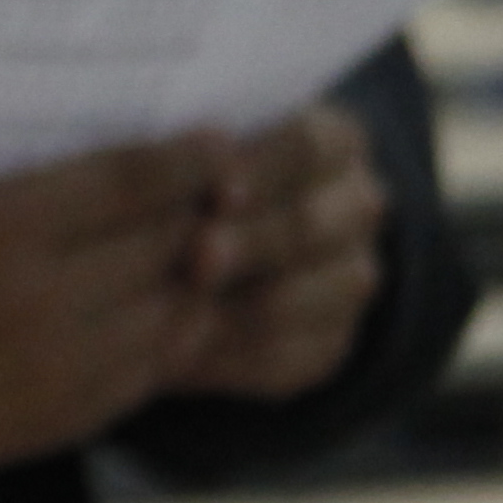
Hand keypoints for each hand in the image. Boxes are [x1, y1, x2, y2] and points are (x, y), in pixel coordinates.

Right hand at [0, 137, 226, 471]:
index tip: (220, 142)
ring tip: (201, 251)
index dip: (187, 159)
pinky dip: (172, 335)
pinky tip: (168, 309)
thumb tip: (110, 126)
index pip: (125, 180)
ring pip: (172, 310)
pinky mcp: (60, 418)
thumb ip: (10, 168)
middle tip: (227, 191)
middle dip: (202, 214)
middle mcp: (27, 298)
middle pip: (160, 242)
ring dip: (196, 279)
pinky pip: (150, 371)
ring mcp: (50, 366)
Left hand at [168, 106, 386, 403]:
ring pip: (300, 300)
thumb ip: (181, 155)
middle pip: (308, 226)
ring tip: (172, 315)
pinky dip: (230, 362)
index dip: (263, 169)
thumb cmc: (182, 174)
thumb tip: (147, 161)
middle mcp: (355, 207)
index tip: (217, 189)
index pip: (308, 146)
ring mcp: (349, 279)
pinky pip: (286, 360)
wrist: (202, 240)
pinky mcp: (327, 344)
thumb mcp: (185, 153)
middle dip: (250, 245)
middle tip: (198, 260)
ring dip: (239, 311)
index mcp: (332, 141)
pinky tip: (177, 359)